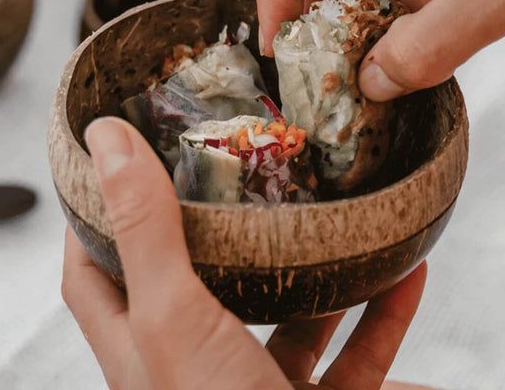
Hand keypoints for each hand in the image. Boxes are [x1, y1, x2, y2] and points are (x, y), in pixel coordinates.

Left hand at [62, 116, 427, 389]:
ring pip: (288, 319)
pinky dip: (382, 316)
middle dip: (219, 232)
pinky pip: (356, 359)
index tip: (118, 159)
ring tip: (335, 219)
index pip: (94, 271)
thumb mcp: (175, 319)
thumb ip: (146, 228)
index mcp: (142, 349)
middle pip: (195, 287)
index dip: (95, 215)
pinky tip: (409, 274)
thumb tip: (104, 138)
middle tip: (239, 173)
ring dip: (319, 273)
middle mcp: (194, 370)